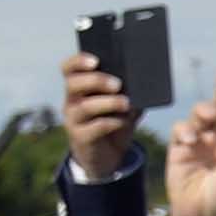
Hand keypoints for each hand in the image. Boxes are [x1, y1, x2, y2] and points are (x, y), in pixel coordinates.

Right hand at [59, 53, 143, 183]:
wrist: (107, 154)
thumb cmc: (115, 119)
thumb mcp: (124, 102)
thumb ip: (131, 90)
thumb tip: (146, 79)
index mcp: (80, 86)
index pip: (69, 68)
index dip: (78, 61)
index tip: (95, 60)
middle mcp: (71, 100)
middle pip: (73, 84)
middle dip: (96, 81)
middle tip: (118, 84)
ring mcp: (74, 119)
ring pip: (84, 107)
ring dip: (108, 102)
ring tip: (126, 103)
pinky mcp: (81, 137)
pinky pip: (94, 128)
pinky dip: (111, 122)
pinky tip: (124, 121)